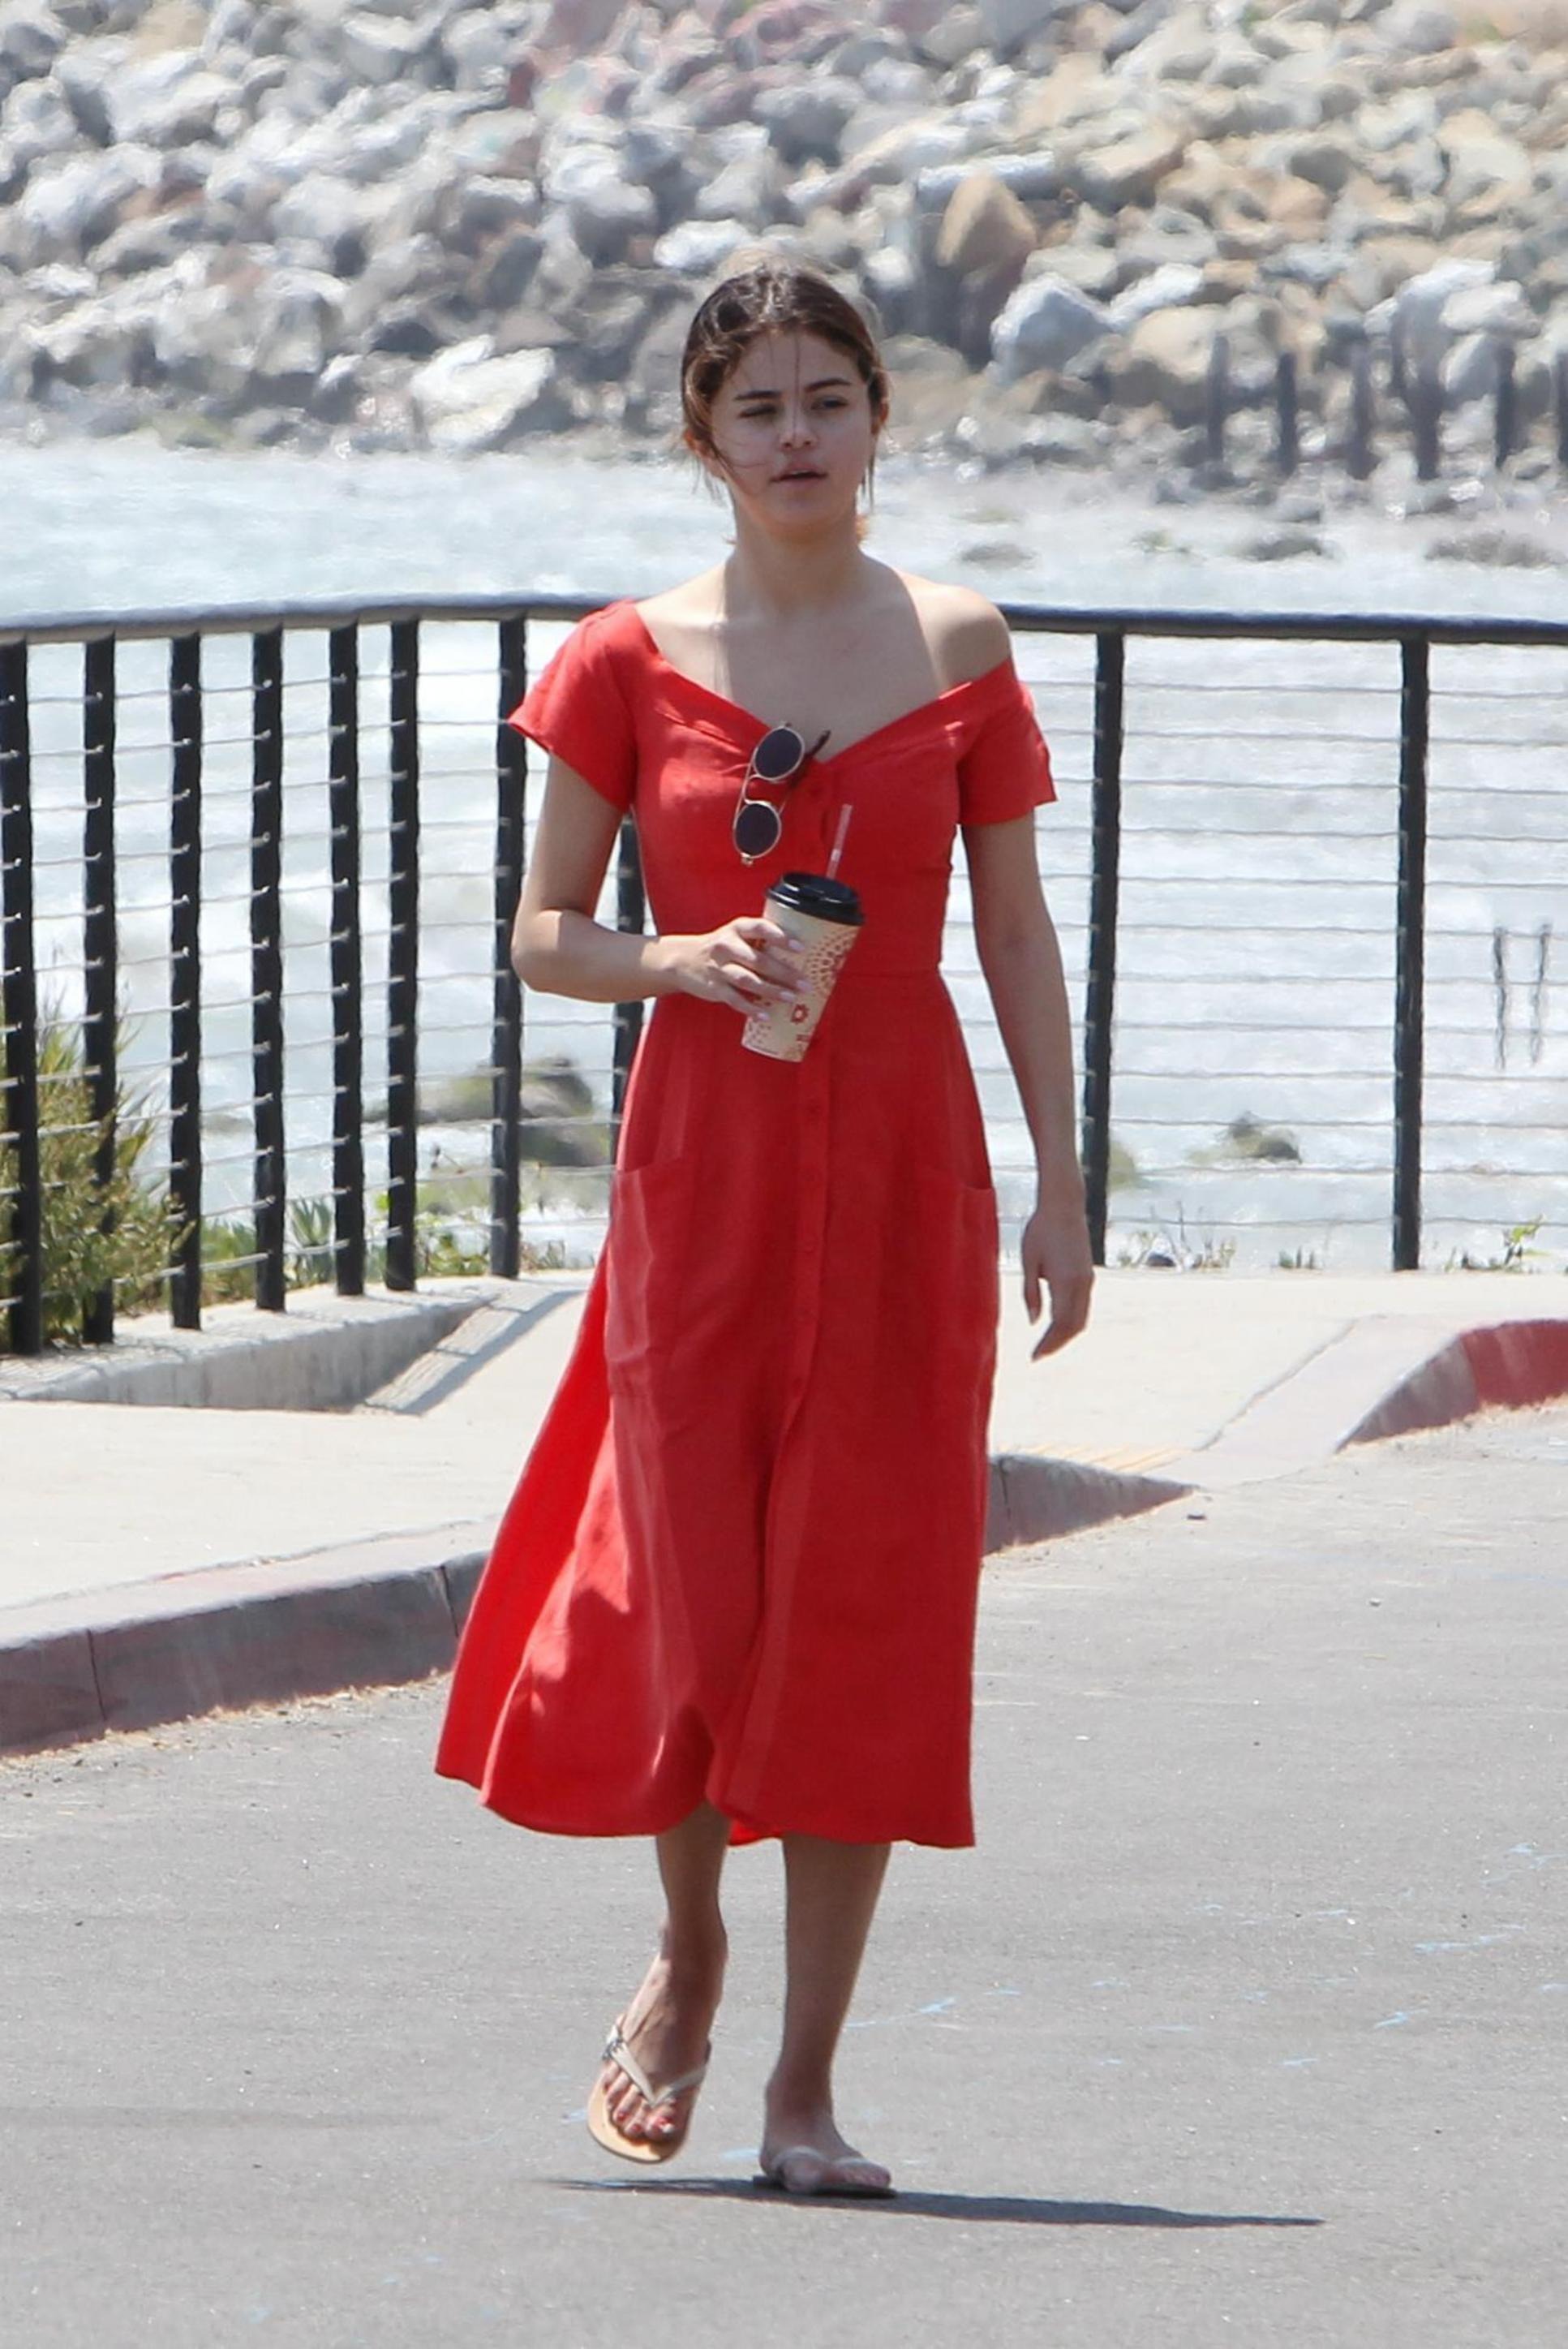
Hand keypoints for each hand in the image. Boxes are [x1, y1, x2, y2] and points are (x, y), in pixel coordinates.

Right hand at [664, 917, 807, 1017]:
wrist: (682, 959)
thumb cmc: (721, 947)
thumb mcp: (736, 935)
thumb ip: (760, 941)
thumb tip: (799, 957)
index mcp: (736, 929)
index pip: (760, 928)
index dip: (780, 937)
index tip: (800, 948)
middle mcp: (726, 946)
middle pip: (759, 960)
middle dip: (784, 973)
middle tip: (804, 983)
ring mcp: (719, 968)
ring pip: (748, 981)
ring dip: (771, 990)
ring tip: (791, 998)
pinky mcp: (714, 988)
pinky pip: (735, 1000)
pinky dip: (751, 1009)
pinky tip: (766, 1015)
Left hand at [1022, 1201, 1093, 1359]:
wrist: (1064, 1205)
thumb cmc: (1040, 1229)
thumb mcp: (1029, 1260)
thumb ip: (1031, 1292)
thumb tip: (1034, 1322)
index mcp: (1066, 1280)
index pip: (1060, 1323)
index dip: (1048, 1343)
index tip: (1034, 1356)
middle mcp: (1082, 1283)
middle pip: (1074, 1325)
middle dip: (1057, 1343)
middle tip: (1038, 1355)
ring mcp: (1088, 1279)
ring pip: (1082, 1317)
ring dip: (1066, 1334)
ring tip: (1046, 1344)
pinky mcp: (1088, 1274)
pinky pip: (1083, 1306)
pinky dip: (1071, 1320)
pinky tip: (1056, 1324)